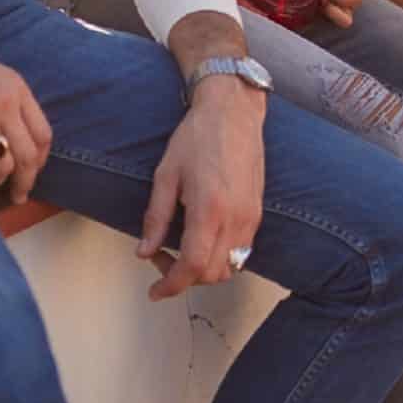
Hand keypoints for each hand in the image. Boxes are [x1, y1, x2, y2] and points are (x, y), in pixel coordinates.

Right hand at [0, 34, 51, 203]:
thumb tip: (16, 143)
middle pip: (28, 155)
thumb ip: (8, 103)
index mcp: (16, 86)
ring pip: (4, 165)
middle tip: (16, 196)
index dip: (39, 161)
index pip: (43, 134)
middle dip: (24, 182)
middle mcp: (4, 100)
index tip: (30, 173)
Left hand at [137, 77, 264, 299]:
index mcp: (209, 209)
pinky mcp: (257, 213)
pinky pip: (242, 252)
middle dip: (184, 277)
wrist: (233, 111)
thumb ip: (155, 218)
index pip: (192, 266)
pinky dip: (220, 257)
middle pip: (212, 274)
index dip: (171, 285)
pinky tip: (202, 238)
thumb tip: (144, 252)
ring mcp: (251, 218)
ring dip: (204, 270)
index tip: (155, 291)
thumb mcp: (165, 175)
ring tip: (180, 249)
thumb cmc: (197, 136)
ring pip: (230, 267)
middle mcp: (235, 219)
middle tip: (160, 258)